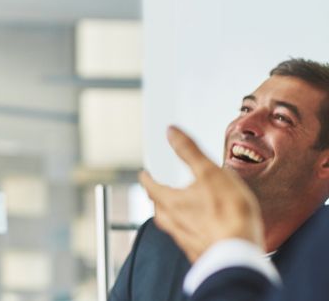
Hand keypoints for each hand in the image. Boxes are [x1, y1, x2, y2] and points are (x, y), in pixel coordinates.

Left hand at [139, 126, 263, 261]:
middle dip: (157, 197)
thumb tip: (171, 131)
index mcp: (171, 202)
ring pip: (171, 225)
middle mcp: (174, 223)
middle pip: (158, 208)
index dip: (147, 178)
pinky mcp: (200, 253)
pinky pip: (189, 239)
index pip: (151, 187)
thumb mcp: (209, 172)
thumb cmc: (229, 213)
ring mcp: (186, 240)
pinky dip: (189, 231)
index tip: (144, 174)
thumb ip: (189, 151)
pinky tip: (200, 231)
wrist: (241, 253)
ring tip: (177, 210)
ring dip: (171, 215)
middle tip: (157, 191)